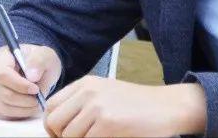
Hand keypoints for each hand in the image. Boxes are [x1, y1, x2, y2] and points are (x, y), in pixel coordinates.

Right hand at [0, 44, 62, 119]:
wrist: (33, 72)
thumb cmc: (38, 64)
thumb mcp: (45, 56)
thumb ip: (39, 62)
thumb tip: (31, 76)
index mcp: (1, 56)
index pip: (3, 74)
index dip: (20, 85)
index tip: (36, 90)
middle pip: (2, 93)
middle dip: (24, 101)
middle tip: (39, 101)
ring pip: (0, 106)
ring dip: (21, 110)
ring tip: (35, 106)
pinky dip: (13, 115)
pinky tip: (25, 109)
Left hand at [44, 77, 206, 137]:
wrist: (167, 107)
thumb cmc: (138, 105)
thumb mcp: (105, 94)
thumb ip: (81, 104)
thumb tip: (58, 126)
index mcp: (85, 84)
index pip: (50, 106)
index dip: (52, 126)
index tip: (61, 136)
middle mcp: (87, 92)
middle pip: (54, 122)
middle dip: (61, 137)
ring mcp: (97, 107)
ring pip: (69, 136)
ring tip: (98, 137)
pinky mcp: (108, 124)